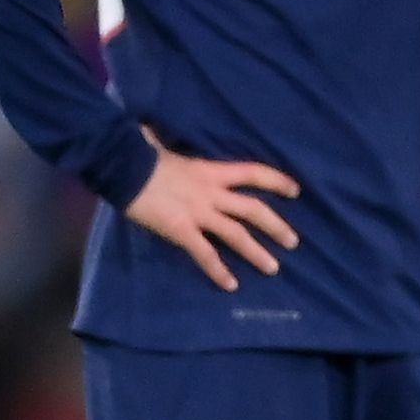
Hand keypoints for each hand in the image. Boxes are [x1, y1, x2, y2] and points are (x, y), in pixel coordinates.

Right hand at [125, 132, 302, 291]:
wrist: (123, 166)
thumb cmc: (141, 153)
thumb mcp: (167, 147)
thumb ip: (171, 145)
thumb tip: (157, 133)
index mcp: (211, 171)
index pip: (252, 172)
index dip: (276, 181)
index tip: (296, 191)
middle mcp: (211, 193)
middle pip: (253, 209)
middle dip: (276, 226)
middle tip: (294, 242)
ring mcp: (198, 213)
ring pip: (237, 235)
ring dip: (257, 253)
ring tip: (273, 269)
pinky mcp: (182, 230)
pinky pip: (205, 254)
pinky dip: (219, 271)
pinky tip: (230, 286)